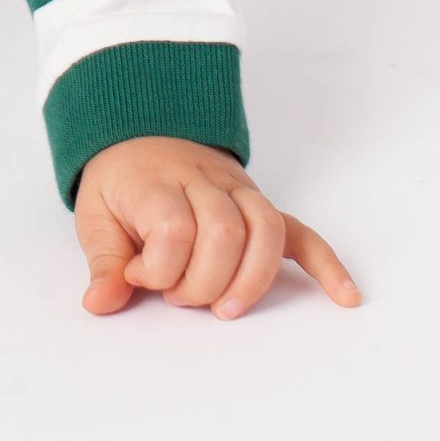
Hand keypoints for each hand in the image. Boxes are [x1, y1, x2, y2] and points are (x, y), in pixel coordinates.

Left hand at [75, 136, 361, 319]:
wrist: (141, 132)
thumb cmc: (120, 183)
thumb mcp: (95, 214)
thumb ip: (103, 260)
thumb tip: (99, 303)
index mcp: (157, 181)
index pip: (174, 228)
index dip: (157, 269)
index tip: (139, 275)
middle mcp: (203, 180)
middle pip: (224, 233)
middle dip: (202, 283)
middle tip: (177, 296)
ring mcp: (238, 191)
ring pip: (265, 230)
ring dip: (251, 279)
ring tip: (227, 309)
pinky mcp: (260, 205)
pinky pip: (300, 232)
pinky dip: (326, 265)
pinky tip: (344, 296)